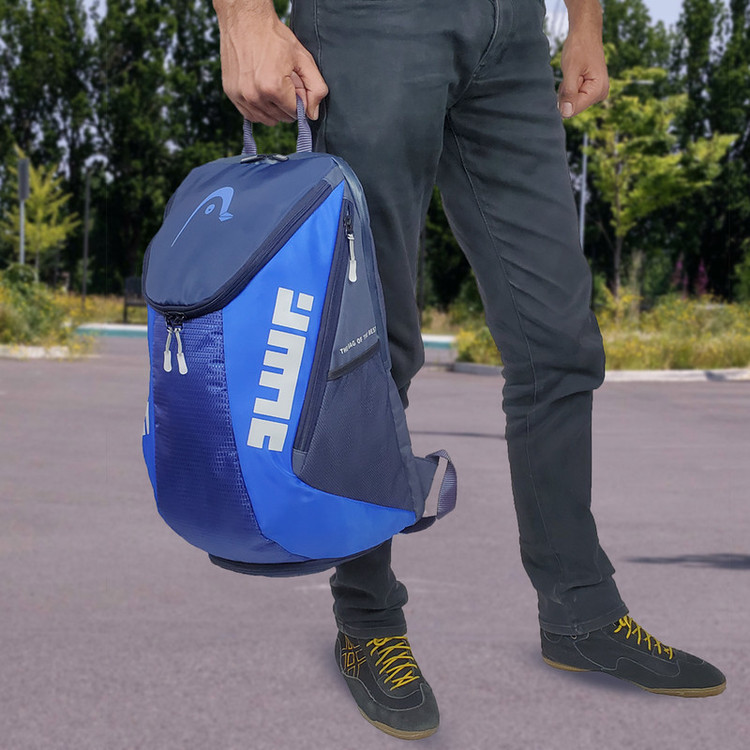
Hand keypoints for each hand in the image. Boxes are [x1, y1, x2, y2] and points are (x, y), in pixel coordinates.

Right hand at [214, 0, 327, 124]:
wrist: (245, 19)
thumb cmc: (273, 36)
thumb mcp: (303, 59)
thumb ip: (316, 88)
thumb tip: (312, 114)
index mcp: (273, 88)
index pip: (295, 113)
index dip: (299, 100)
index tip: (296, 85)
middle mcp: (254, 95)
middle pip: (281, 117)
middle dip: (287, 103)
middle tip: (285, 82)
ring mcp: (240, 96)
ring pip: (266, 119)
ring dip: (274, 107)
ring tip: (272, 84)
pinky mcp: (231, 93)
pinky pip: (251, 115)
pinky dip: (260, 108)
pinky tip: (262, 90)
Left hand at [557, 7, 608, 117]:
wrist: (585, 32)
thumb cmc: (579, 47)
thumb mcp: (571, 70)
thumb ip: (569, 93)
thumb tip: (565, 114)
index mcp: (598, 90)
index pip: (574, 109)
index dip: (563, 99)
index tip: (567, 80)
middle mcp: (600, 94)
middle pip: (572, 106)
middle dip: (565, 93)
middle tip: (571, 74)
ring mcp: (596, 92)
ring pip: (571, 101)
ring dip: (566, 89)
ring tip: (573, 73)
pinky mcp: (591, 90)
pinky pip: (573, 95)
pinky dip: (568, 87)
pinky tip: (573, 74)